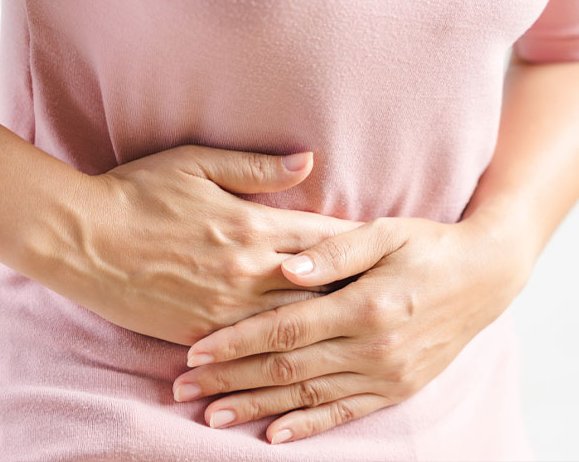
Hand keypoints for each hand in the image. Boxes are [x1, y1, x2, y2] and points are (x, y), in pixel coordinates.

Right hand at [34, 143, 362, 344]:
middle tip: (390, 296)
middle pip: (319, 284)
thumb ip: (257, 167)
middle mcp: (247, 270)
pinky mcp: (202, 331)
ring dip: (330, 324)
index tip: (387, 252)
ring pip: (295, 321)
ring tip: (364, 330)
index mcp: (252, 225)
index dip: (358, 245)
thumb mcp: (196, 163)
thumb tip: (310, 160)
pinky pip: (254, 346)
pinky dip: (284, 348)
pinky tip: (307, 355)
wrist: (81, 238)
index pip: (322, 238)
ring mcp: (226, 306)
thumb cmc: (138, 192)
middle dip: (357, 290)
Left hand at [173, 213, 529, 442]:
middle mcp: (372, 348)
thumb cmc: (428, 246)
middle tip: (185, 389)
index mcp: (363, 305)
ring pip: (307, 397)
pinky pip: (345, 413)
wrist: (484, 277)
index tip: (195, 351)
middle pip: (286, 368)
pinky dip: (307, 426)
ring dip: (256, 407)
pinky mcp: (396, 388)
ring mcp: (385, 374)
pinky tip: (274, 436)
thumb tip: (285, 267)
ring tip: (211, 415)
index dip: (237, 341)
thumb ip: (334, 250)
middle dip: (231, 379)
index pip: (285, 328)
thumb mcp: (386, 233)